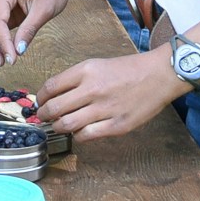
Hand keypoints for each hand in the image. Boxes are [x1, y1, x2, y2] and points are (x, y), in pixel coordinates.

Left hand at [35, 48, 189, 143]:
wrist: (159, 75)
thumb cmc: (129, 69)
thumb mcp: (98, 65)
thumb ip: (77, 79)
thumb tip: (56, 95)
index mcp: (86, 71)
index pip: (51, 86)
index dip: (41, 97)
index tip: (40, 101)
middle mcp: (92, 89)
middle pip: (54, 108)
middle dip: (44, 115)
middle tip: (43, 117)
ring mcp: (104, 109)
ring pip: (67, 124)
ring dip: (58, 127)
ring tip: (59, 126)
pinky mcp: (116, 125)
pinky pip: (86, 135)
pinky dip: (78, 135)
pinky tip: (79, 131)